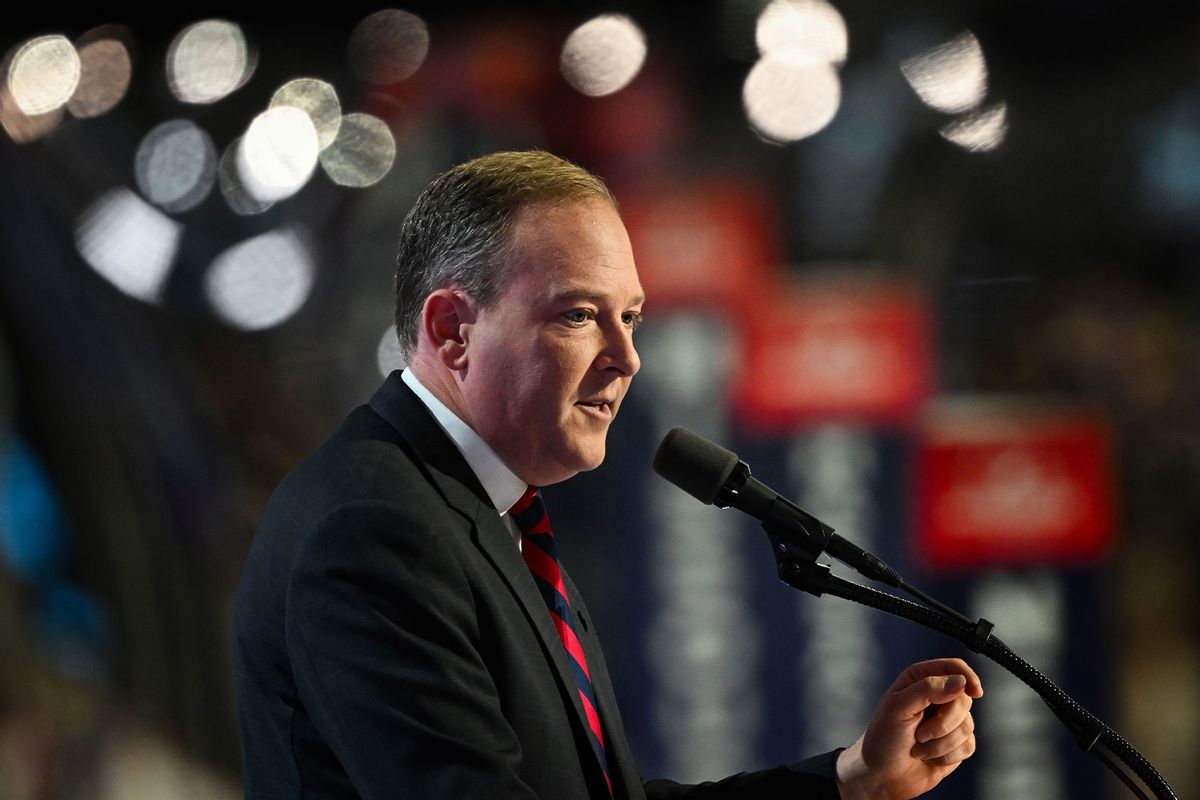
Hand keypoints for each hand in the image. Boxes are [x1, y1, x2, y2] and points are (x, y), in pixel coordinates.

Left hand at [835, 658, 982, 798]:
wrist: (882, 775)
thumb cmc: (883, 738)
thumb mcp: (898, 707)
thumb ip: (928, 690)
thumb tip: (960, 682)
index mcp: (920, 679)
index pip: (954, 668)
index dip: (968, 677)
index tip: (975, 692)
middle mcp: (937, 697)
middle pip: (964, 699)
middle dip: (944, 722)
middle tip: (920, 734)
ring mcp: (948, 721)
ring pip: (967, 725)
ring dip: (941, 743)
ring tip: (918, 747)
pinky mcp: (956, 744)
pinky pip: (968, 745)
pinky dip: (948, 755)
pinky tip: (929, 758)